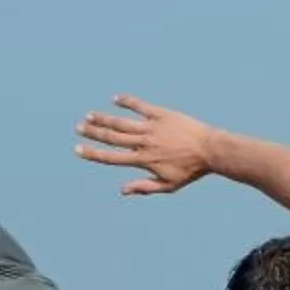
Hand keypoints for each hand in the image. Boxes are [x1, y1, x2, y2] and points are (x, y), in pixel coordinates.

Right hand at [75, 96, 215, 195]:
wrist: (211, 150)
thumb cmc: (192, 170)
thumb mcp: (169, 184)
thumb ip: (144, 187)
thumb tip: (122, 191)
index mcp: (143, 160)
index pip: (111, 157)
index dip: (93, 154)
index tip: (78, 150)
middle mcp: (144, 143)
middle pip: (112, 137)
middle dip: (93, 133)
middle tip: (78, 128)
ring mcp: (152, 127)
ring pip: (122, 122)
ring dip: (104, 118)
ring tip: (90, 115)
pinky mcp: (161, 114)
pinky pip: (140, 106)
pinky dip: (127, 102)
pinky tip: (116, 99)